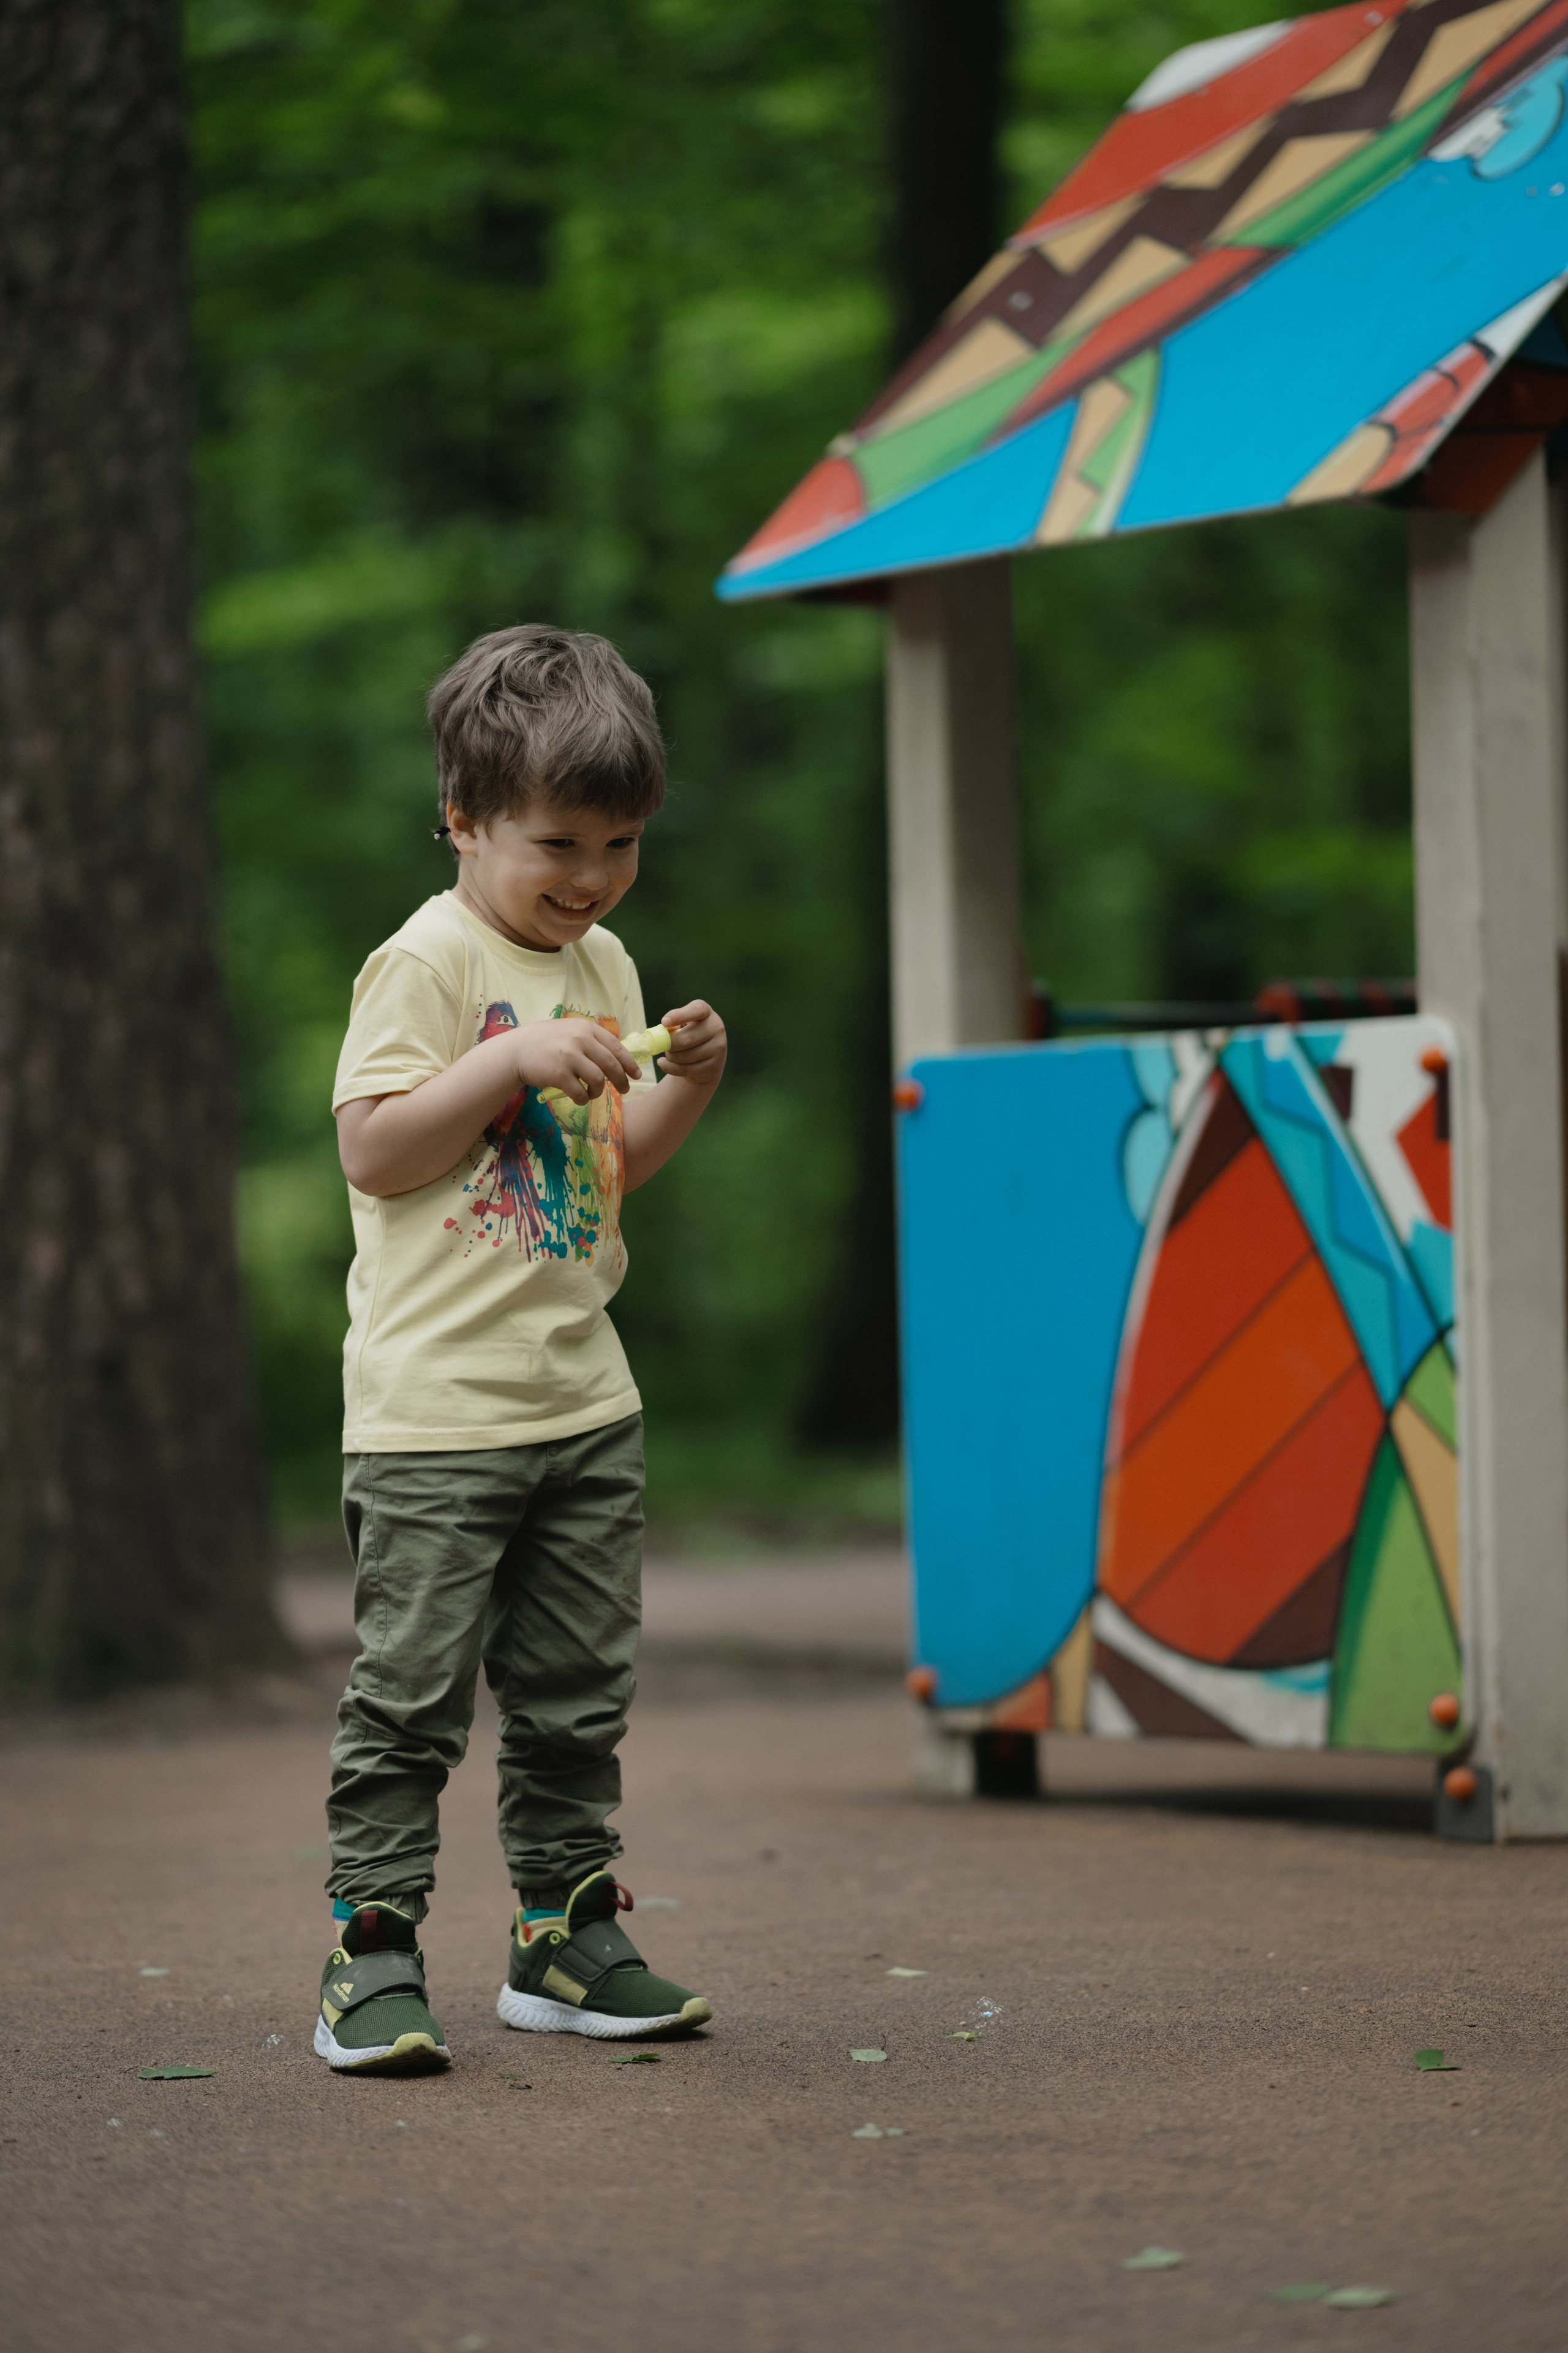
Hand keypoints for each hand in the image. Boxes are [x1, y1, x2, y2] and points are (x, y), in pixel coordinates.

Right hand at [512, 1017, 640, 1105]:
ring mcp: (569, 1057)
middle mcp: (580, 1040)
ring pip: (598, 1080)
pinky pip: (580, 1093)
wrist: (516, 1050)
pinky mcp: (559, 1074)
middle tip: (624, 1089)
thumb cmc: (545, 1041)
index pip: (616, 1047)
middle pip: (611, 1065)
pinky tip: (580, 1098)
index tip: (636, 1074)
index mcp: (586, 1028)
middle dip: (622, 1080)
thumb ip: (591, 1039)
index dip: (629, 1063)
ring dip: (599, 1091)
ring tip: (593, 1093)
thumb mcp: (570, 1030)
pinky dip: (584, 1099)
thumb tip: (616, 1054)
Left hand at [658, 999, 726, 1089]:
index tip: (664, 1022)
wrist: (705, 1059)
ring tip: (669, 1054)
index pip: (697, 1010)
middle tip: (663, 1046)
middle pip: (686, 1039)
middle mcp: (717, 1028)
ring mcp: (718, 1048)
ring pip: (685, 1056)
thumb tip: (666, 1030)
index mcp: (706, 1012)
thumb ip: (673, 1024)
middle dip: (669, 1045)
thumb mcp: (682, 1025)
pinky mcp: (714, 1066)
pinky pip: (686, 1069)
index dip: (679, 1015)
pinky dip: (670, 1068)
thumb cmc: (689, 1035)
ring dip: (670, 1057)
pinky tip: (664, 1063)